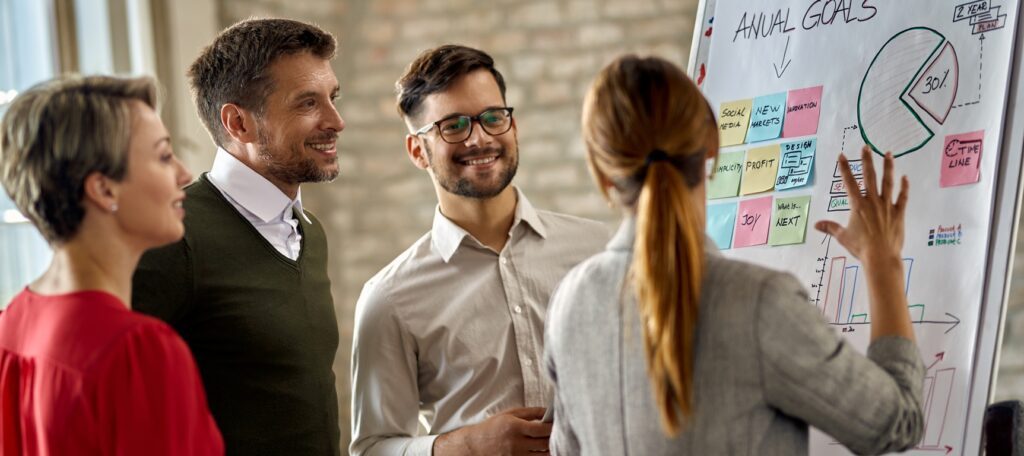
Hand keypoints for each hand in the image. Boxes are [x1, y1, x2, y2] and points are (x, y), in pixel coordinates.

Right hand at [433, 407, 551, 454]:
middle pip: (546, 444)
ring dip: (550, 449)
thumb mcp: (510, 414)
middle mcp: (517, 444)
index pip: (543, 430)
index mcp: (515, 427)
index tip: (558, 425)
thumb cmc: (493, 427)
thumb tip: (549, 411)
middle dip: (554, 439)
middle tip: (558, 434)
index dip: (554, 427)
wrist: (475, 446)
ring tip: (550, 442)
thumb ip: (531, 412)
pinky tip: (541, 450)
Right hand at [815, 145, 908, 265]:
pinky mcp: (899, 213)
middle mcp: (872, 201)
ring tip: (888, 153)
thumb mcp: (843, 237)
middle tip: (866, 147)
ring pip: (888, 182)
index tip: (842, 155)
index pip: (849, 183)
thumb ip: (830, 228)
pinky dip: (904, 187)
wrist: (881, 257)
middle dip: (867, 161)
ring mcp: (887, 206)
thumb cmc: (860, 247)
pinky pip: (903, 197)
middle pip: (870, 177)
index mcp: (857, 205)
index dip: (844, 169)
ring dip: (888, 167)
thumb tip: (816, 225)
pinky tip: (905, 177)